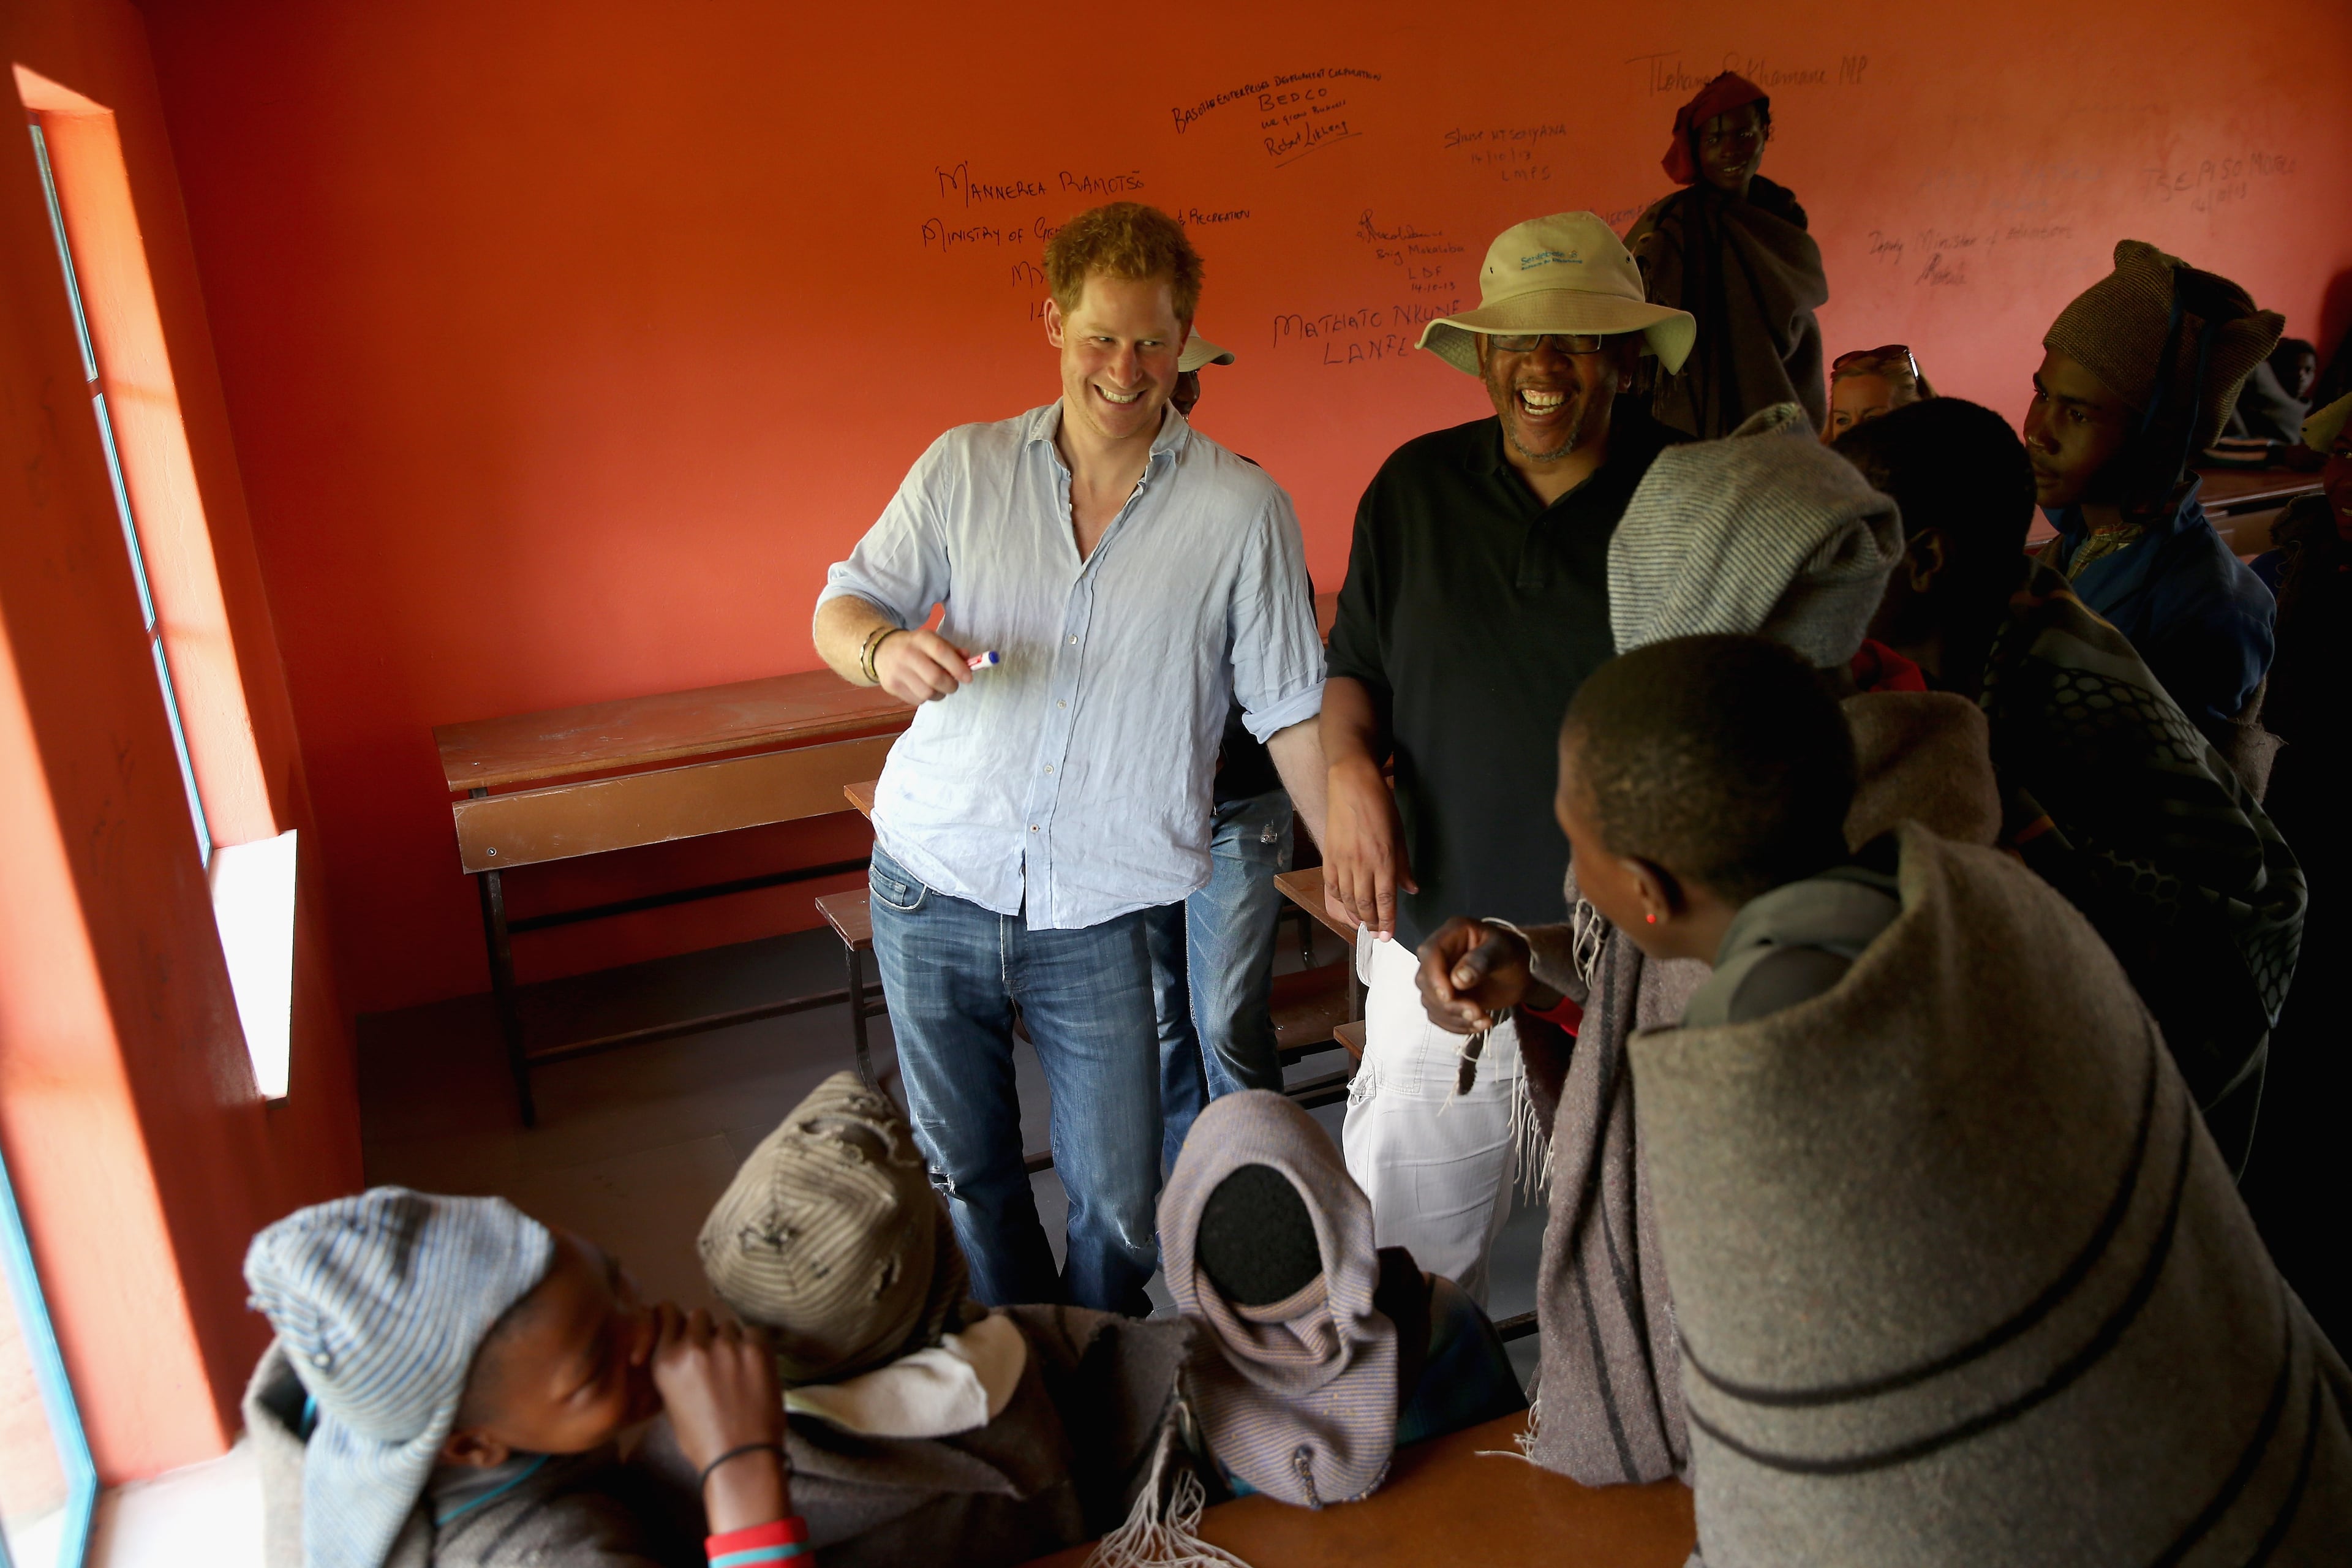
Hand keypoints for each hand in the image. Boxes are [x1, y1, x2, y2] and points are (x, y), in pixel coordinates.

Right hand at [650, 1305, 788, 1531]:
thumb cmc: (703, 1439)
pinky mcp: (756, 1349)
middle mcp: (693, 1348)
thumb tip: (685, 1343)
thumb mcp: (671, 1402)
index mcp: (666, 1362)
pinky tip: (753, 1372)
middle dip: (706, 1331)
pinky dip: (754, 1346)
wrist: (740, 1459)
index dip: (678, 1318)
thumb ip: (676, 1367)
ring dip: (731, 1340)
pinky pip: (753, 1332)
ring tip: (736, 1372)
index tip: (686, 1326)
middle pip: (699, 1315)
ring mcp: (726, 1347)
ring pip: (728, 1325)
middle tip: (716, 1356)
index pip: (667, 1312)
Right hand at [874, 628, 971, 705]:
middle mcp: (907, 653)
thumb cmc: (915, 647)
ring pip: (927, 693)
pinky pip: (917, 700)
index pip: (941, 652)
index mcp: (921, 639)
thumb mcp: (932, 641)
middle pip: (935, 678)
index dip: (958, 667)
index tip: (968, 678)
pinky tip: (922, 688)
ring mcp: (897, 671)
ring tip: (937, 687)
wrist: (882, 650)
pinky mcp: (891, 686)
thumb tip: (968, 659)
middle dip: (951, 686)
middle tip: (953, 685)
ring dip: (938, 694)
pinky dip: (925, 698)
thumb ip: (951, 650)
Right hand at [1324, 755, 1415, 937]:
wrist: (1352, 784)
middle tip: (1378, 935)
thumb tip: (1411, 889)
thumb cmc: (1380, 805)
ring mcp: (1343, 861)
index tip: (1389, 936)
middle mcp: (1363, 864)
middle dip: (1372, 924)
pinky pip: (1332, 887)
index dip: (1387, 921)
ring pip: (1348, 899)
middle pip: (1365, 905)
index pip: (1385, 899)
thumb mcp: (1399, 834)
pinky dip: (1338, 902)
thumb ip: (1403, 866)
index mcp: (1384, 858)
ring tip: (1364, 926)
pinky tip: (1345, 908)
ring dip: (1356, 917)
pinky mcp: (1329, 857)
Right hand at [1415, 917, 1556, 1033]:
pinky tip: (1479, 1024)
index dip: (1434, 977)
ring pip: (1430, 1002)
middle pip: (1425, 981)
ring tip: (1483, 1020)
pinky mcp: (1444, 997)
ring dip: (1454, 1017)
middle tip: (1476, 1012)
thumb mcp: (1503, 951)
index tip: (1449, 996)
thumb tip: (1458, 980)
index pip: (1429, 954)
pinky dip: (1456, 1025)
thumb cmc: (1512, 953)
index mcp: (1451, 934)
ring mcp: (1439, 977)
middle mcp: (1439, 955)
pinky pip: (1439, 1015)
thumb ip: (1482, 961)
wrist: (1519, 971)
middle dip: (1448, 1003)